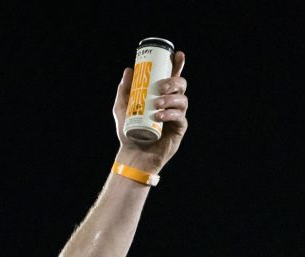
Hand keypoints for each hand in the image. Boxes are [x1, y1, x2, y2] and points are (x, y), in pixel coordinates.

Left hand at [113, 51, 187, 173]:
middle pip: (181, 85)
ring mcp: (177, 115)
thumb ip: (124, 90)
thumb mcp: (121, 108)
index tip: (177, 55)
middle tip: (161, 87)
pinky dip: (170, 114)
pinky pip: (180, 117)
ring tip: (157, 104)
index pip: (172, 77)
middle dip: (173, 82)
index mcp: (161, 95)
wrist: (132, 154)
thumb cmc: (129, 131)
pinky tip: (159, 116)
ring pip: (182, 100)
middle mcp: (172, 103)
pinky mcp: (179, 128)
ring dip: (170, 99)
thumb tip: (128, 70)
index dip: (177, 65)